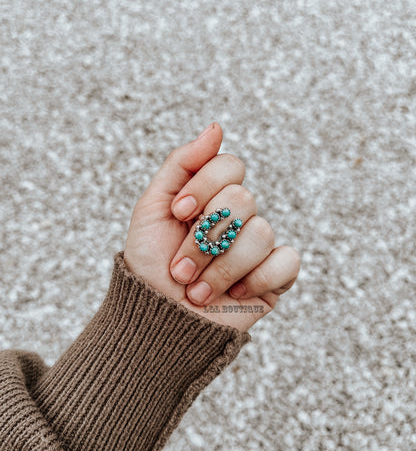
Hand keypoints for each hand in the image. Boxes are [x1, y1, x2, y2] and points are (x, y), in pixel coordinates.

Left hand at [124, 123, 299, 331]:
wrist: (155, 322)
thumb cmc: (150, 265)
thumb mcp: (152, 209)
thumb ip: (181, 164)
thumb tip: (217, 128)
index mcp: (212, 197)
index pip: (230, 166)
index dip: (205, 186)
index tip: (178, 212)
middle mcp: (239, 218)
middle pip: (244, 199)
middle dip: (203, 239)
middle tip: (180, 268)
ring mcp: (258, 247)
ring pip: (261, 234)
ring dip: (220, 268)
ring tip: (197, 291)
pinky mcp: (275, 277)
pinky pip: (287, 262)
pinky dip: (257, 280)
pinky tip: (235, 296)